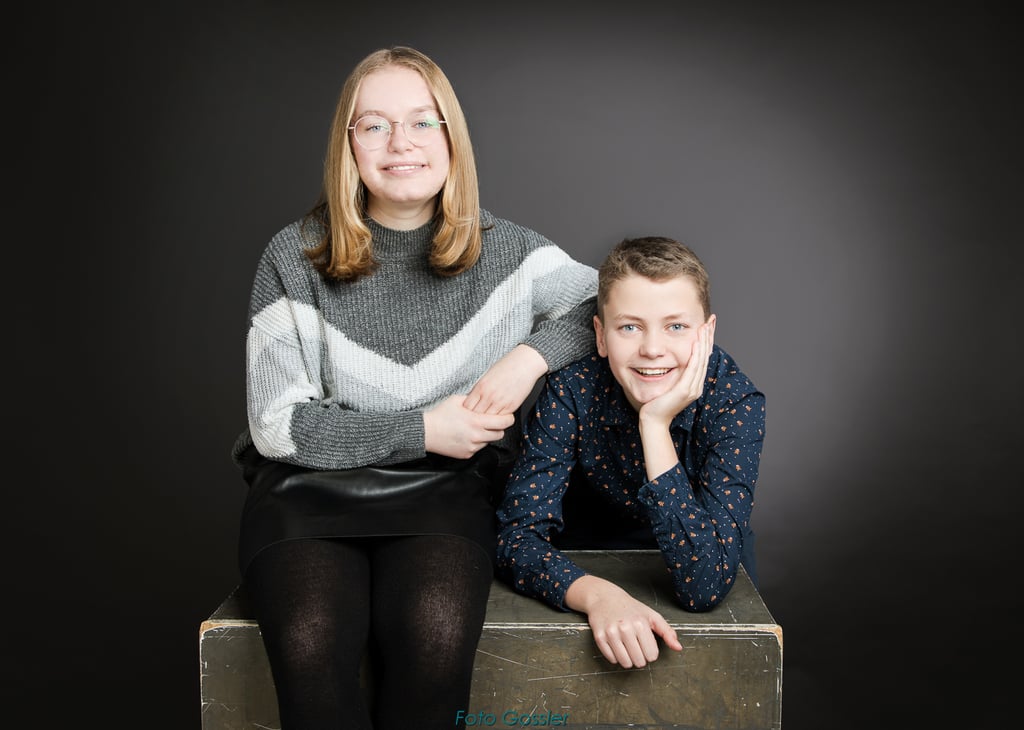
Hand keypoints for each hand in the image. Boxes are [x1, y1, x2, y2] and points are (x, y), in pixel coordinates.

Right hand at [423, 395, 514, 458]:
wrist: (426, 432)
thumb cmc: (440, 415)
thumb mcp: (457, 400)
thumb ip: (474, 399)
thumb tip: (486, 397)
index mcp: (476, 421)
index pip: (504, 422)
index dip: (508, 418)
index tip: (508, 416)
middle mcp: (477, 436)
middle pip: (500, 434)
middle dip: (498, 427)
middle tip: (492, 422)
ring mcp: (472, 447)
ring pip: (489, 441)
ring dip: (486, 435)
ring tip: (475, 428)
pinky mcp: (467, 454)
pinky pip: (478, 448)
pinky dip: (476, 442)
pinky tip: (467, 435)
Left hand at [464, 344, 547, 414]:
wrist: (525, 363)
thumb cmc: (507, 366)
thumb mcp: (487, 376)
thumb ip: (479, 389)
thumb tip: (473, 399)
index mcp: (481, 387)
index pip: (467, 406)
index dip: (467, 411)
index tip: (469, 411)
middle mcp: (489, 396)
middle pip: (476, 415)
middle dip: (475, 417)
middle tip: (476, 418)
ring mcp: (500, 402)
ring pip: (488, 420)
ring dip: (487, 420)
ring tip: (487, 419)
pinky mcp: (511, 407)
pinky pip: (500, 419)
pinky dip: (498, 420)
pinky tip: (497, 417)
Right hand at [564, 575, 681, 667]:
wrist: (605, 598)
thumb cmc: (631, 608)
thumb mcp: (651, 616)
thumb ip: (667, 632)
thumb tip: (678, 648)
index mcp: (641, 623)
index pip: (652, 655)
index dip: (651, 653)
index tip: (646, 645)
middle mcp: (625, 627)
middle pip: (639, 661)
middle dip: (640, 658)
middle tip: (636, 647)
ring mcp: (611, 632)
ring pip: (625, 663)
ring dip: (628, 660)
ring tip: (627, 649)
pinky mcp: (599, 637)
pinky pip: (611, 659)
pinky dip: (615, 657)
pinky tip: (617, 646)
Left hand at [639, 316, 715, 429]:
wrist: (652, 420)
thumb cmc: (655, 402)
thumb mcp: (666, 383)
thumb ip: (672, 373)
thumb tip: (669, 359)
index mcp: (693, 383)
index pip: (702, 358)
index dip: (706, 341)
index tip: (707, 325)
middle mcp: (696, 385)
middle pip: (705, 357)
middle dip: (708, 337)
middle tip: (711, 320)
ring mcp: (692, 389)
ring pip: (701, 360)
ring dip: (704, 342)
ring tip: (705, 327)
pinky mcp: (684, 391)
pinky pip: (692, 369)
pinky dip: (695, 355)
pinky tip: (696, 343)